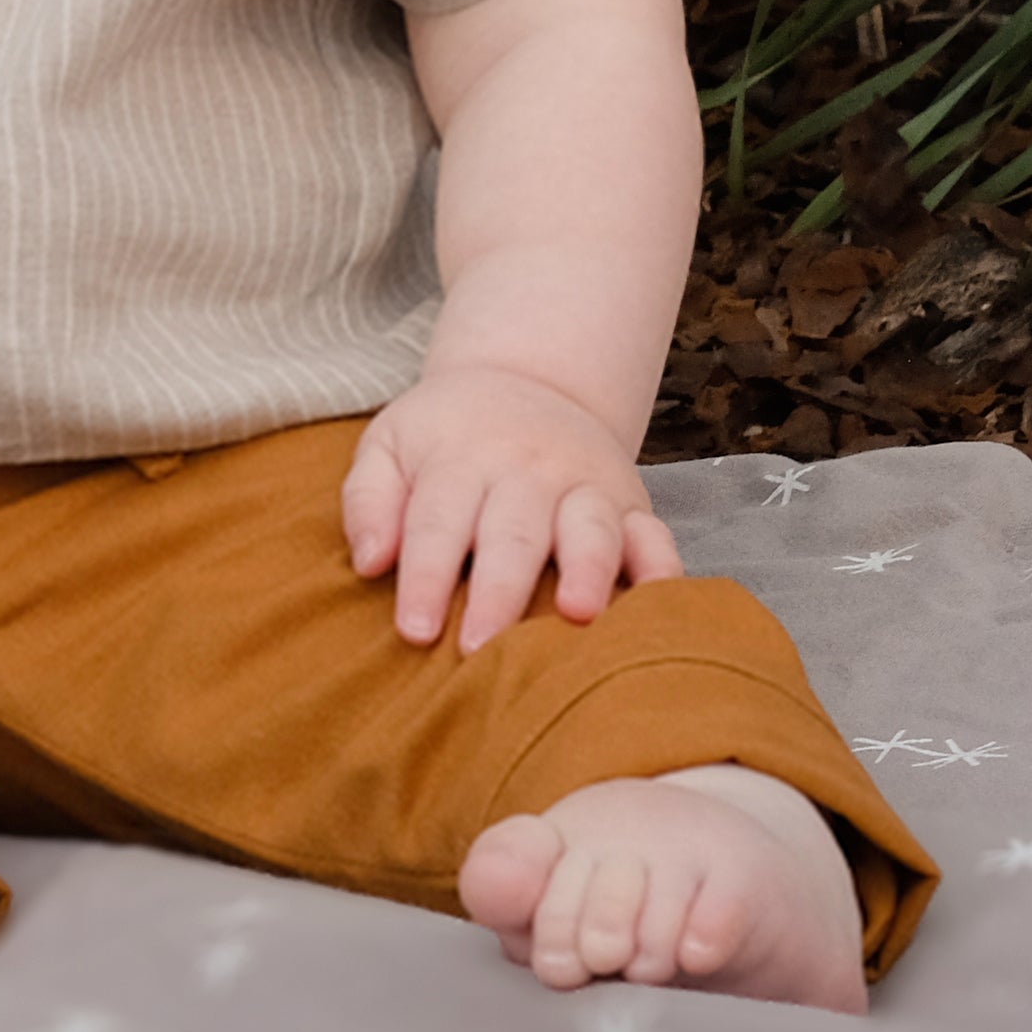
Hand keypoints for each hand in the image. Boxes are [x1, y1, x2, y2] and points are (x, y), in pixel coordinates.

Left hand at [342, 367, 682, 655]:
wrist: (525, 380)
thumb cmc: (444, 435)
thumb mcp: (389, 445)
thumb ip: (369, 500)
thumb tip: (369, 562)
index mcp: (459, 459)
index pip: (437, 522)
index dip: (425, 577)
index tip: (414, 631)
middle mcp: (526, 470)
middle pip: (512, 534)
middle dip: (499, 594)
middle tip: (480, 650)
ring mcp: (583, 485)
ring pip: (589, 529)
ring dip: (586, 571)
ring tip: (575, 614)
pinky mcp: (630, 502)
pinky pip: (655, 535)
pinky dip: (662, 568)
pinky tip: (659, 603)